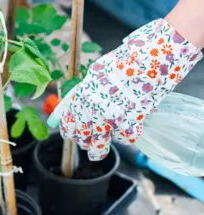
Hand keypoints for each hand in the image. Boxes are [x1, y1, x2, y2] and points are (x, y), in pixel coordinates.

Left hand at [59, 19, 201, 160]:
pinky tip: (126, 127)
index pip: (69, 121)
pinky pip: (124, 138)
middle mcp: (92, 109)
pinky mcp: (128, 124)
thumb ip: (84, 91)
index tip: (71, 133)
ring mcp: (109, 118)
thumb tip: (76, 106)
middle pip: (82, 136)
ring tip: (98, 152)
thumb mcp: (95, 74)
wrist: (145, 62)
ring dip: (98, 150)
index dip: (69, 130)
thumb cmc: (122, 63)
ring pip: (99, 144)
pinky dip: (125, 135)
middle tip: (87, 143)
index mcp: (82, 95)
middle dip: (84, 142)